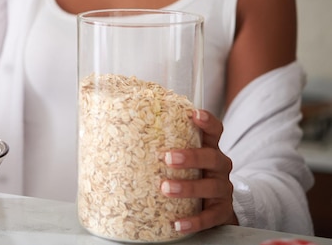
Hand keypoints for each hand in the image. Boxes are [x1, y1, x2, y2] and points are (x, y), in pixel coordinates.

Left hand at [161, 109, 237, 232]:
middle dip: (190, 157)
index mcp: (209, 149)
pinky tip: (177, 223)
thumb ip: (163, 147)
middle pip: (212, 157)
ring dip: (188, 187)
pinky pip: (210, 217)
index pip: (214, 131)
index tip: (194, 114)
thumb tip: (115, 137)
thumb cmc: (191, 176)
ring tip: (166, 189)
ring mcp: (222, 189)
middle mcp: (219, 167)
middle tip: (168, 158)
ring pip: (211, 187)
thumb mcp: (183, 160)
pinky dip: (194, 220)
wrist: (214, 208)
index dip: (207, 121)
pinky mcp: (222, 211)